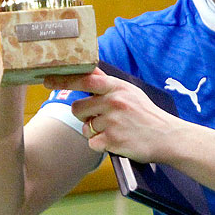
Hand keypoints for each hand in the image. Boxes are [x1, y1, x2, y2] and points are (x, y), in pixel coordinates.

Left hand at [44, 69, 180, 163]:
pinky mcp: (112, 140)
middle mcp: (114, 102)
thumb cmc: (147, 115)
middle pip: (77, 107)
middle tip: (102, 118)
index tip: (46, 79)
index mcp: (118, 88)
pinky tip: (117, 141)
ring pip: (85, 127)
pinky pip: (92, 143)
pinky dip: (102, 145)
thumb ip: (109, 83)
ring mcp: (113, 121)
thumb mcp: (131, 92)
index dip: (63, 79)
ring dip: (95, 132)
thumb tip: (89, 69)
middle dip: (84, 115)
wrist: (168, 137)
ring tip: (116, 130)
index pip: (86, 78)